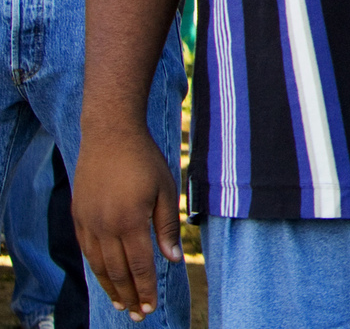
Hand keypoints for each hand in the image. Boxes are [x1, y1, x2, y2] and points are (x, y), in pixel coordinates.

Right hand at [74, 122, 181, 320]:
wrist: (110, 135)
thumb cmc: (144, 160)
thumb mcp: (164, 190)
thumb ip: (166, 227)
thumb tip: (172, 260)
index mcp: (130, 222)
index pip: (139, 266)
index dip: (145, 289)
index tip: (150, 307)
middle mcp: (105, 227)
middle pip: (118, 272)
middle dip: (129, 296)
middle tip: (138, 315)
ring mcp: (88, 222)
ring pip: (99, 265)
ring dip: (111, 288)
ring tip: (121, 304)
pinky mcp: (79, 216)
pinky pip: (87, 250)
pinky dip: (97, 268)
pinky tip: (106, 277)